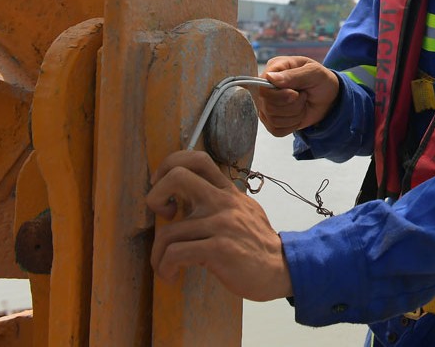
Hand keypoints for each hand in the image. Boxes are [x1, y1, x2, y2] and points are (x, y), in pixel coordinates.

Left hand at [146, 150, 291, 300]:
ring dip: (157, 254)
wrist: (280, 268)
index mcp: (228, 192)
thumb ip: (218, 202)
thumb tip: (186, 201)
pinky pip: (175, 253)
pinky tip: (171, 275)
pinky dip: (164, 267)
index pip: (197, 159)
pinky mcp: (219, 248)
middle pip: (177, 176)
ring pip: (168, 231)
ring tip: (164, 265)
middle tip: (160, 217)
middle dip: (154, 196)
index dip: (170, 166)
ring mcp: (221, 224)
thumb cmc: (256, 244)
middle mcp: (224, 202)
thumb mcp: (242, 212)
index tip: (164, 192)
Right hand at [256, 56, 340, 135]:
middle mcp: (266, 88)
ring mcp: (266, 105)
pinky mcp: (271, 120)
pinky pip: (276, 130)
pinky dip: (292, 125)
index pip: (262, 88)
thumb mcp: (313, 72)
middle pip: (268, 106)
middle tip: (303, 96)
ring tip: (302, 103)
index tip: (296, 93)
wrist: (328, 97)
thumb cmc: (320, 80)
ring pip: (273, 119)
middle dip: (293, 105)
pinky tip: (299, 115)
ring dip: (295, 115)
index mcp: (273, 69)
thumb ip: (293, 75)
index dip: (279, 95)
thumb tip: (270, 77)